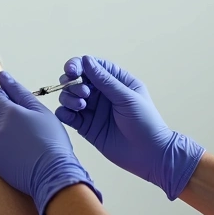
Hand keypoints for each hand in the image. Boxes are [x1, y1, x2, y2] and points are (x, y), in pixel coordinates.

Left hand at [0, 71, 100, 214]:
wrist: (53, 173)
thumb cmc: (52, 141)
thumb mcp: (41, 111)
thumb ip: (19, 92)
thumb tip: (3, 76)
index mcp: (9, 112)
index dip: (2, 96)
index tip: (11, 102)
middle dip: (3, 115)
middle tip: (22, 124)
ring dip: (2, 133)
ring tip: (22, 140)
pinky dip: (3, 149)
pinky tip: (18, 153)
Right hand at [56, 56, 204, 200]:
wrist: (149, 154)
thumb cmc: (145, 122)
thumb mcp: (127, 97)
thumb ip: (105, 80)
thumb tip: (85, 60)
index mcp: (115, 81)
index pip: (92, 66)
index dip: (78, 65)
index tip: (72, 71)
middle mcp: (102, 93)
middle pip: (77, 80)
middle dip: (73, 83)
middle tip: (84, 94)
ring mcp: (93, 110)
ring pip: (69, 96)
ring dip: (69, 98)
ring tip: (82, 106)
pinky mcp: (86, 127)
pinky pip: (67, 115)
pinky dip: (63, 113)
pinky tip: (70, 115)